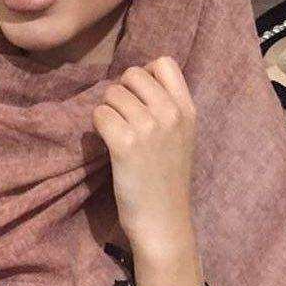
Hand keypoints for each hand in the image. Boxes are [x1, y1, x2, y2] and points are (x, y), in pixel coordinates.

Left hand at [92, 55, 198, 251]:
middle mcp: (170, 113)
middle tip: (123, 117)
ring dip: (108, 110)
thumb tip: (137, 81)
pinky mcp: (125, 143)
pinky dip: (98, 126)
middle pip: (132, 74)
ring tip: (116, 132)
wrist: (163, 222)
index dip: (145, 73)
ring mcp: (148, 127)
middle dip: (121, 91)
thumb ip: (168, 107)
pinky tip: (107, 142)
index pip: (164, 63)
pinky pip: (100, 114)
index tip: (140, 96)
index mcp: (187, 109)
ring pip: (112, 94)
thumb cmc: (168, 180)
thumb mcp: (182, 137)